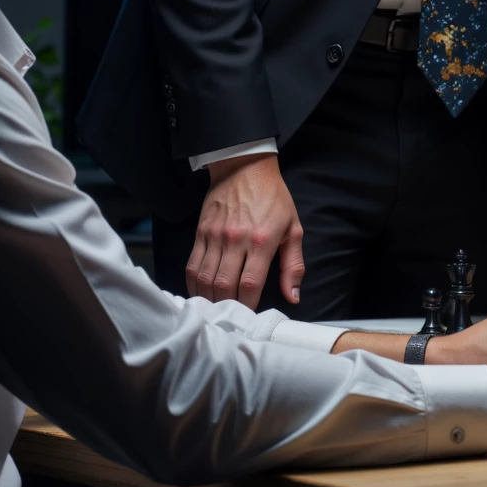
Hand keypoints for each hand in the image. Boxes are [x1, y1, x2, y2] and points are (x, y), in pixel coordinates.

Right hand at [186, 154, 303, 308]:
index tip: (250, 318)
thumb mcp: (293, 228)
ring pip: (205, 279)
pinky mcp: (201, 232)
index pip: (250, 284)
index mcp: (262, 240)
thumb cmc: (273, 198)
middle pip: (224, 286)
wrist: (245, 167)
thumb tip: (293, 296)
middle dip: (227, 308)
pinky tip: (200, 294)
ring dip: (208, 300)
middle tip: (231, 319)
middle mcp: (236, 240)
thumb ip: (293, 265)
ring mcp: (215, 236)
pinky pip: (192, 266)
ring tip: (216, 311)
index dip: (248, 307)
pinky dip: (194, 284)